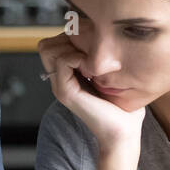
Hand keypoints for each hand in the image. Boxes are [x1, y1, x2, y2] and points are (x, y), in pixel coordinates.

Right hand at [38, 33, 145, 154]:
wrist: (123, 131)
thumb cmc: (122, 106)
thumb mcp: (110, 76)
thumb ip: (100, 59)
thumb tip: (105, 38)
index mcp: (67, 76)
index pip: (53, 44)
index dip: (69, 38)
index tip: (93, 44)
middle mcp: (59, 80)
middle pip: (46, 45)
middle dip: (68, 39)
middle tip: (91, 50)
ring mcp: (59, 86)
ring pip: (48, 49)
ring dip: (72, 47)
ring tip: (91, 59)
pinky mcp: (65, 92)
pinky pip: (63, 61)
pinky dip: (78, 57)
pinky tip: (93, 68)